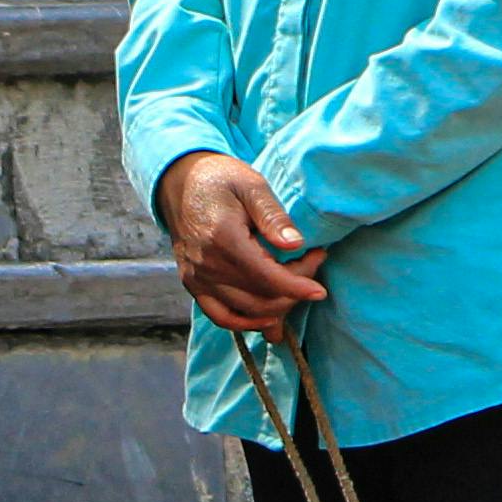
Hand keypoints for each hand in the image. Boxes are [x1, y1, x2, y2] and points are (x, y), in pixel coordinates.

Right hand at [159, 152, 325, 335]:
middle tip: (312, 263)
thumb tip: (296, 244)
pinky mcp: (192, 283)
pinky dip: (246, 322)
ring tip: (296, 282)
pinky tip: (269, 316)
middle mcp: (206, 264)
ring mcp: (196, 277)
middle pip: (259, 297)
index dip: (297, 288)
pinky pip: (219, 315)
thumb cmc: (222, 179)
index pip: (266, 277)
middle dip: (293, 290)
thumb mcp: (252, 185)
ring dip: (277, 306)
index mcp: (222, 238)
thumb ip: (274, 216)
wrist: (180, 183)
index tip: (320, 291)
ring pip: (244, 311)